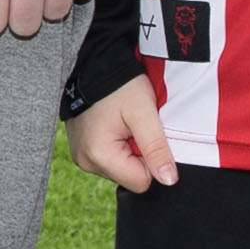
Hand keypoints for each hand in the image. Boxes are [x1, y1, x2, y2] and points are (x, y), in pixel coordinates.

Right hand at [67, 77, 176, 193]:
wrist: (93, 67)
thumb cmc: (119, 86)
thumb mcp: (143, 113)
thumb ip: (156, 148)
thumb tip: (169, 180)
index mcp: (99, 155)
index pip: (141, 182)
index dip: (151, 159)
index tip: (144, 133)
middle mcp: (85, 162)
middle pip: (130, 177)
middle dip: (139, 153)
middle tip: (134, 125)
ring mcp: (81, 158)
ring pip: (121, 169)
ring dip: (128, 149)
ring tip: (123, 123)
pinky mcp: (82, 152)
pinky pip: (110, 160)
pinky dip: (118, 145)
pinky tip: (114, 125)